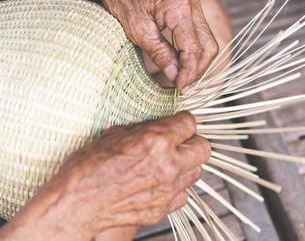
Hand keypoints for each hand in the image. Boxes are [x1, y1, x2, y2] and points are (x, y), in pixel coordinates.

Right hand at [0, 111, 209, 239]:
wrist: (76, 204)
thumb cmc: (88, 166)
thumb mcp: (114, 134)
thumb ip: (145, 128)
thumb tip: (161, 124)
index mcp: (156, 141)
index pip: (190, 122)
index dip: (183, 121)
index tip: (177, 123)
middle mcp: (169, 165)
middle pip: (204, 148)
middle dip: (193, 141)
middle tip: (179, 142)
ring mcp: (168, 190)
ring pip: (198, 171)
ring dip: (187, 164)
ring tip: (169, 162)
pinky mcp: (164, 208)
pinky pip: (184, 194)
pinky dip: (177, 187)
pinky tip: (161, 182)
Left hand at [92, 0, 218, 91]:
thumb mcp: (138, 30)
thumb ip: (160, 53)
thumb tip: (175, 76)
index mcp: (179, 7)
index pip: (193, 49)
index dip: (188, 73)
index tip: (180, 89)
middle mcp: (192, 5)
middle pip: (208, 47)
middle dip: (198, 70)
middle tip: (182, 87)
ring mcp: (194, 7)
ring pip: (208, 43)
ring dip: (198, 64)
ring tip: (183, 79)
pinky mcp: (191, 12)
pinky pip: (201, 37)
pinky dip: (195, 54)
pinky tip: (183, 66)